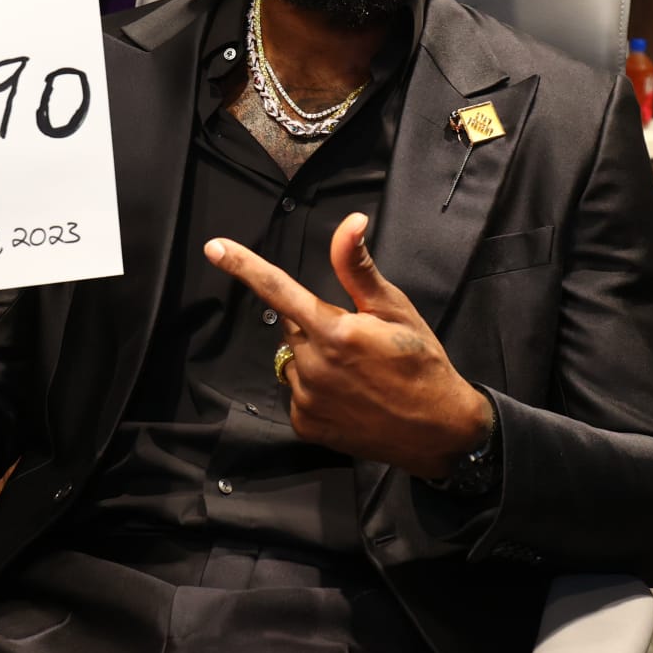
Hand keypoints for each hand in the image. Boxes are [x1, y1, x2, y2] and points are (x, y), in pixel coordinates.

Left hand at [204, 212, 490, 478]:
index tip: (214, 248)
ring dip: (313, 357)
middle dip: (313, 324)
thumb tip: (350, 222)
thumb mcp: (395, 309)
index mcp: (334, 330)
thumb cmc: (421, 363)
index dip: (244, 266)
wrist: (438, 430)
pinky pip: (296, 392)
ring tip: (356, 371)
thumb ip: (358, 267)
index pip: (278, 290)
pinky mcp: (305, 424)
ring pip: (292, 360)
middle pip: (291, 326)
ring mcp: (306, 398)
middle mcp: (313, 365)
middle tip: (355, 338)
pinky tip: (348, 394)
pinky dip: (315, 388)